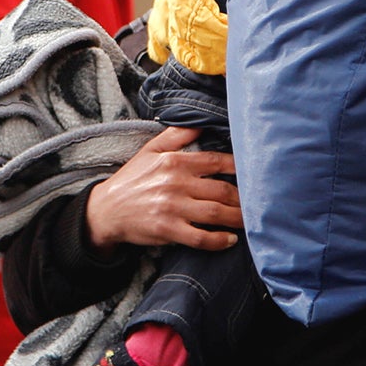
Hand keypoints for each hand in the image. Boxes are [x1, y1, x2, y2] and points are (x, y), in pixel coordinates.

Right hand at [84, 127, 241, 252]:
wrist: (106, 210)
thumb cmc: (132, 179)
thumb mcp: (150, 150)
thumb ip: (177, 135)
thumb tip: (201, 124)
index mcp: (175, 161)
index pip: (217, 161)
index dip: (240, 168)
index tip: (255, 173)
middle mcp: (176, 183)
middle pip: (223, 190)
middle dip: (244, 198)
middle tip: (259, 203)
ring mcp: (172, 208)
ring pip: (216, 213)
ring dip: (238, 219)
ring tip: (250, 222)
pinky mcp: (168, 230)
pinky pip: (201, 238)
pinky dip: (220, 240)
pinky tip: (230, 240)